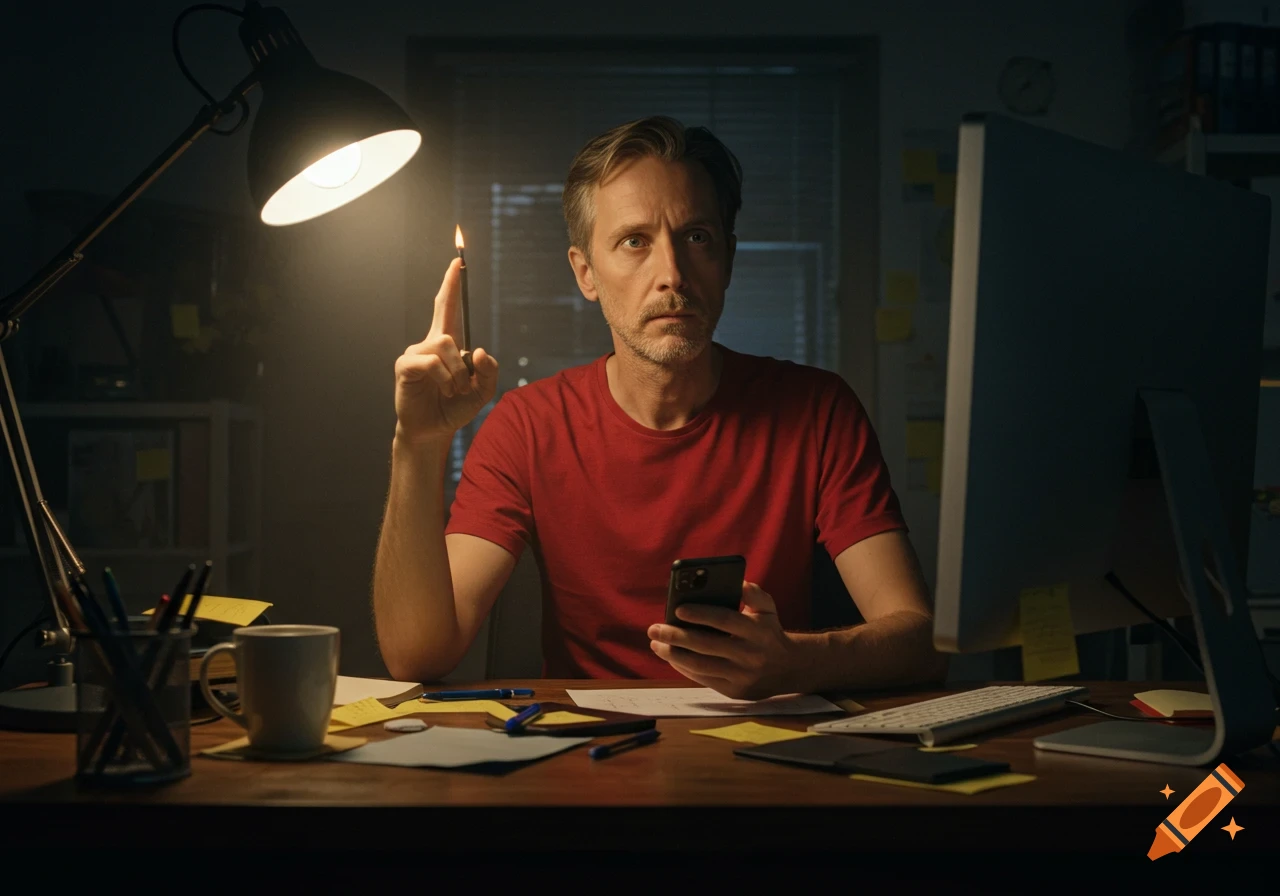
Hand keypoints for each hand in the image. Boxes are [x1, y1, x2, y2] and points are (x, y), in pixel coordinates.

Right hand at [394, 258, 498, 443]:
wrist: (433, 431)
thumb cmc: (454, 409)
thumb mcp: (481, 392)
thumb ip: (488, 372)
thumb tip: (480, 350)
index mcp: (449, 346)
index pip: (449, 309)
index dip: (452, 287)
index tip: (456, 263)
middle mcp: (430, 344)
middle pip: (444, 314)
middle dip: (452, 297)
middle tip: (459, 294)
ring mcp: (415, 353)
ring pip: (446, 344)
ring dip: (457, 371)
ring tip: (456, 390)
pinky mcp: (405, 366)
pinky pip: (431, 362)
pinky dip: (445, 377)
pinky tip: (445, 390)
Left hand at [647, 582, 796, 700]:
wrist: (787, 668)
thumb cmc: (768, 632)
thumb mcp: (768, 609)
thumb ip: (754, 594)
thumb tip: (738, 583)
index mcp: (756, 630)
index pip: (724, 620)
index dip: (700, 614)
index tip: (678, 609)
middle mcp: (749, 654)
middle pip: (706, 645)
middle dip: (676, 636)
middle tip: (655, 629)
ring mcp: (741, 675)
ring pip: (700, 665)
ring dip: (673, 655)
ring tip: (656, 644)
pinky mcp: (734, 691)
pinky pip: (703, 679)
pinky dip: (683, 668)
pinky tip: (671, 658)